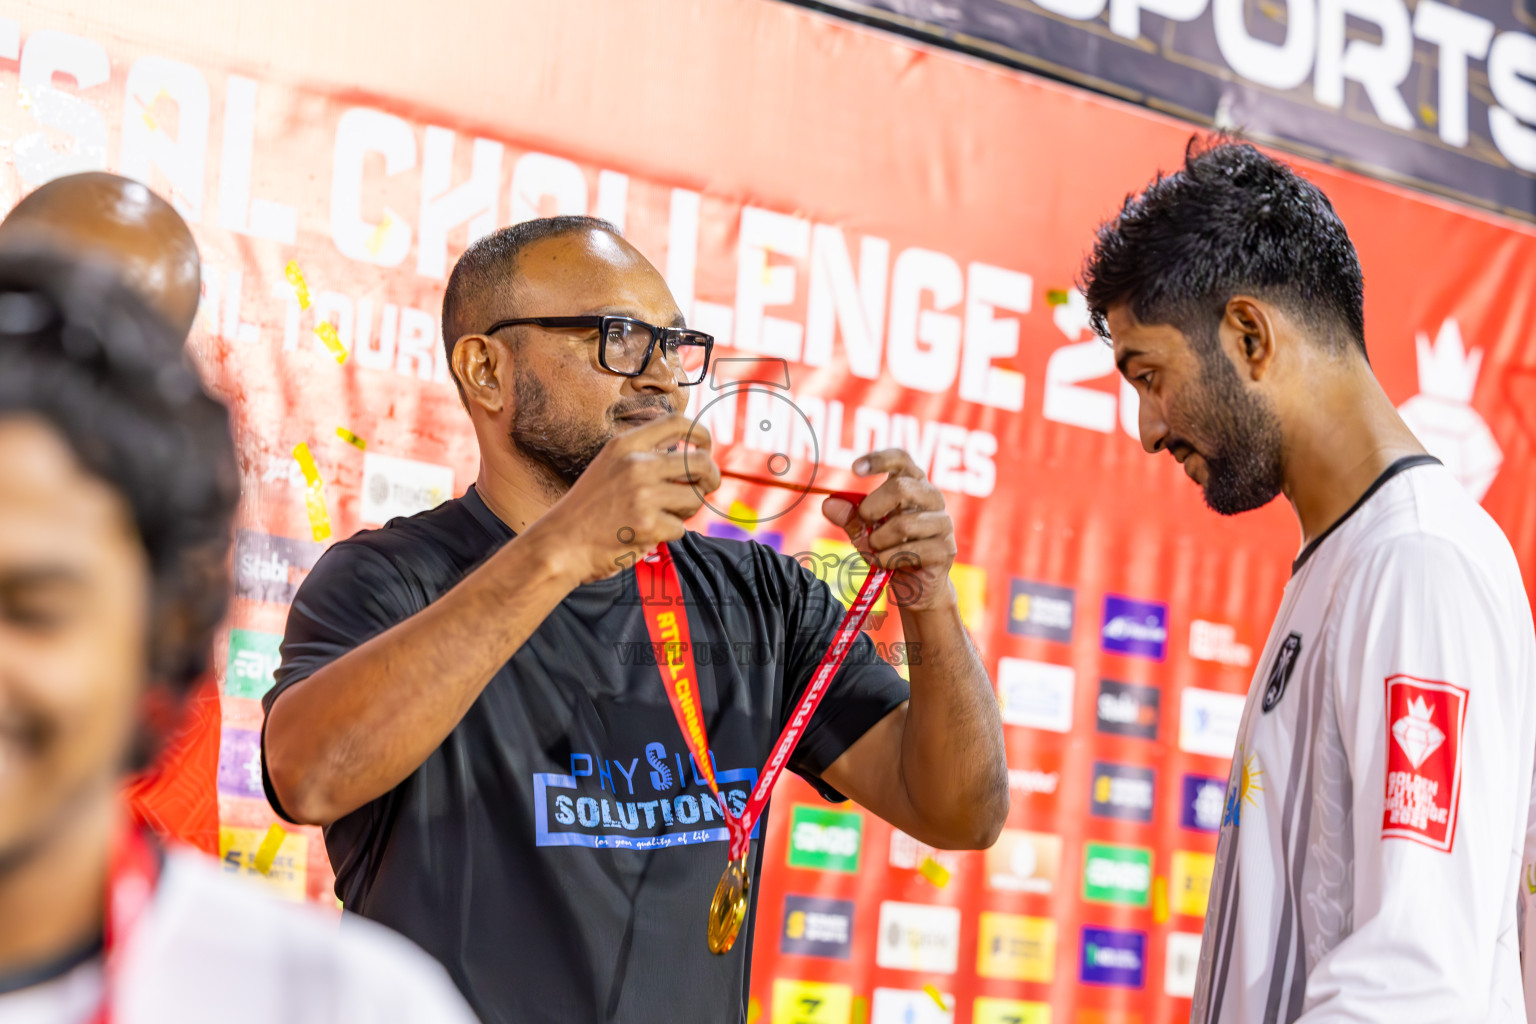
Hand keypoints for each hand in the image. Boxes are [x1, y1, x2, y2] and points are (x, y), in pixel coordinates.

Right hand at [527, 414, 719, 583]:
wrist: (560, 544)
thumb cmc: (588, 508)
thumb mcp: (609, 466)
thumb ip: (644, 456)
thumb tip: (692, 456)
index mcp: (626, 445)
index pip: (677, 423)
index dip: (701, 433)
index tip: (706, 446)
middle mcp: (636, 465)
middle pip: (700, 462)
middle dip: (711, 476)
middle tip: (708, 485)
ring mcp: (643, 495)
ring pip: (695, 498)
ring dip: (687, 509)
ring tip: (665, 514)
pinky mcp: (649, 525)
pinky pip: (680, 528)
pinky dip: (668, 534)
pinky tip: (645, 533)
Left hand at [821, 449, 956, 613]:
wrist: (915, 586)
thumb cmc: (890, 550)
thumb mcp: (864, 532)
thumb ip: (850, 517)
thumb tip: (829, 504)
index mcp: (913, 485)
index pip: (902, 459)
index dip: (879, 460)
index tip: (854, 469)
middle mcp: (932, 498)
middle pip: (901, 487)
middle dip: (872, 508)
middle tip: (864, 523)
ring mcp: (942, 523)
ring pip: (903, 524)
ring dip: (879, 541)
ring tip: (876, 550)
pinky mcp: (945, 548)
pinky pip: (909, 550)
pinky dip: (888, 559)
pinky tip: (886, 563)